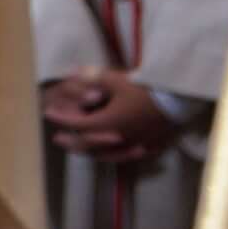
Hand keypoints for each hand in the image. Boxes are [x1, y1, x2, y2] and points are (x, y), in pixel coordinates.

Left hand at [39, 73, 180, 162]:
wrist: (178, 100)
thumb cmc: (146, 88)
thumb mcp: (118, 79)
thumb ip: (94, 77)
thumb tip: (73, 72)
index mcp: (108, 123)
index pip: (78, 124)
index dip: (62, 120)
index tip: (48, 115)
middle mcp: (118, 139)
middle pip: (89, 145)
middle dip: (71, 142)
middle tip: (58, 139)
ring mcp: (135, 145)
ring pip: (107, 155)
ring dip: (90, 153)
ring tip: (82, 149)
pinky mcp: (150, 147)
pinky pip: (128, 156)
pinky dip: (115, 156)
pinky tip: (113, 154)